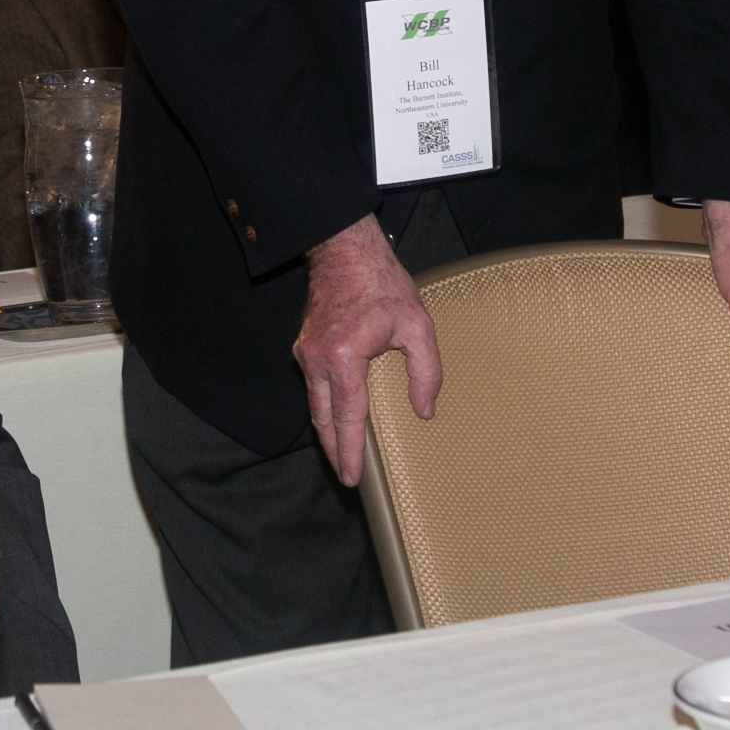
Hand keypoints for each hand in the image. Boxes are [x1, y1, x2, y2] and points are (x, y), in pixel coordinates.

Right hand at [290, 214, 440, 486]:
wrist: (344, 250)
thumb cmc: (381, 284)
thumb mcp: (417, 325)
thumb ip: (425, 371)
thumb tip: (424, 410)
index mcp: (344, 357)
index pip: (347, 417)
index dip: (350, 452)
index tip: (352, 477)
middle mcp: (317, 359)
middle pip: (323, 420)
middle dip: (334, 452)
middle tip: (346, 478)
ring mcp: (306, 353)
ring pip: (314, 405)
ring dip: (328, 432)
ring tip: (342, 455)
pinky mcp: (304, 347)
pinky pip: (313, 387)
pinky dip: (324, 407)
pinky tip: (337, 418)